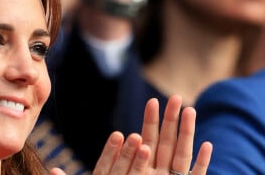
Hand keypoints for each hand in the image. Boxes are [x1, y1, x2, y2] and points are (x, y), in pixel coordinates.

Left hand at [91, 95, 211, 173]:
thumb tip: (55, 172)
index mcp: (139, 172)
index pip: (144, 143)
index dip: (149, 123)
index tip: (151, 103)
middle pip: (165, 143)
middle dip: (170, 120)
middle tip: (174, 97)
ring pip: (181, 155)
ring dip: (187, 133)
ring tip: (190, 110)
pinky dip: (202, 163)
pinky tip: (208, 145)